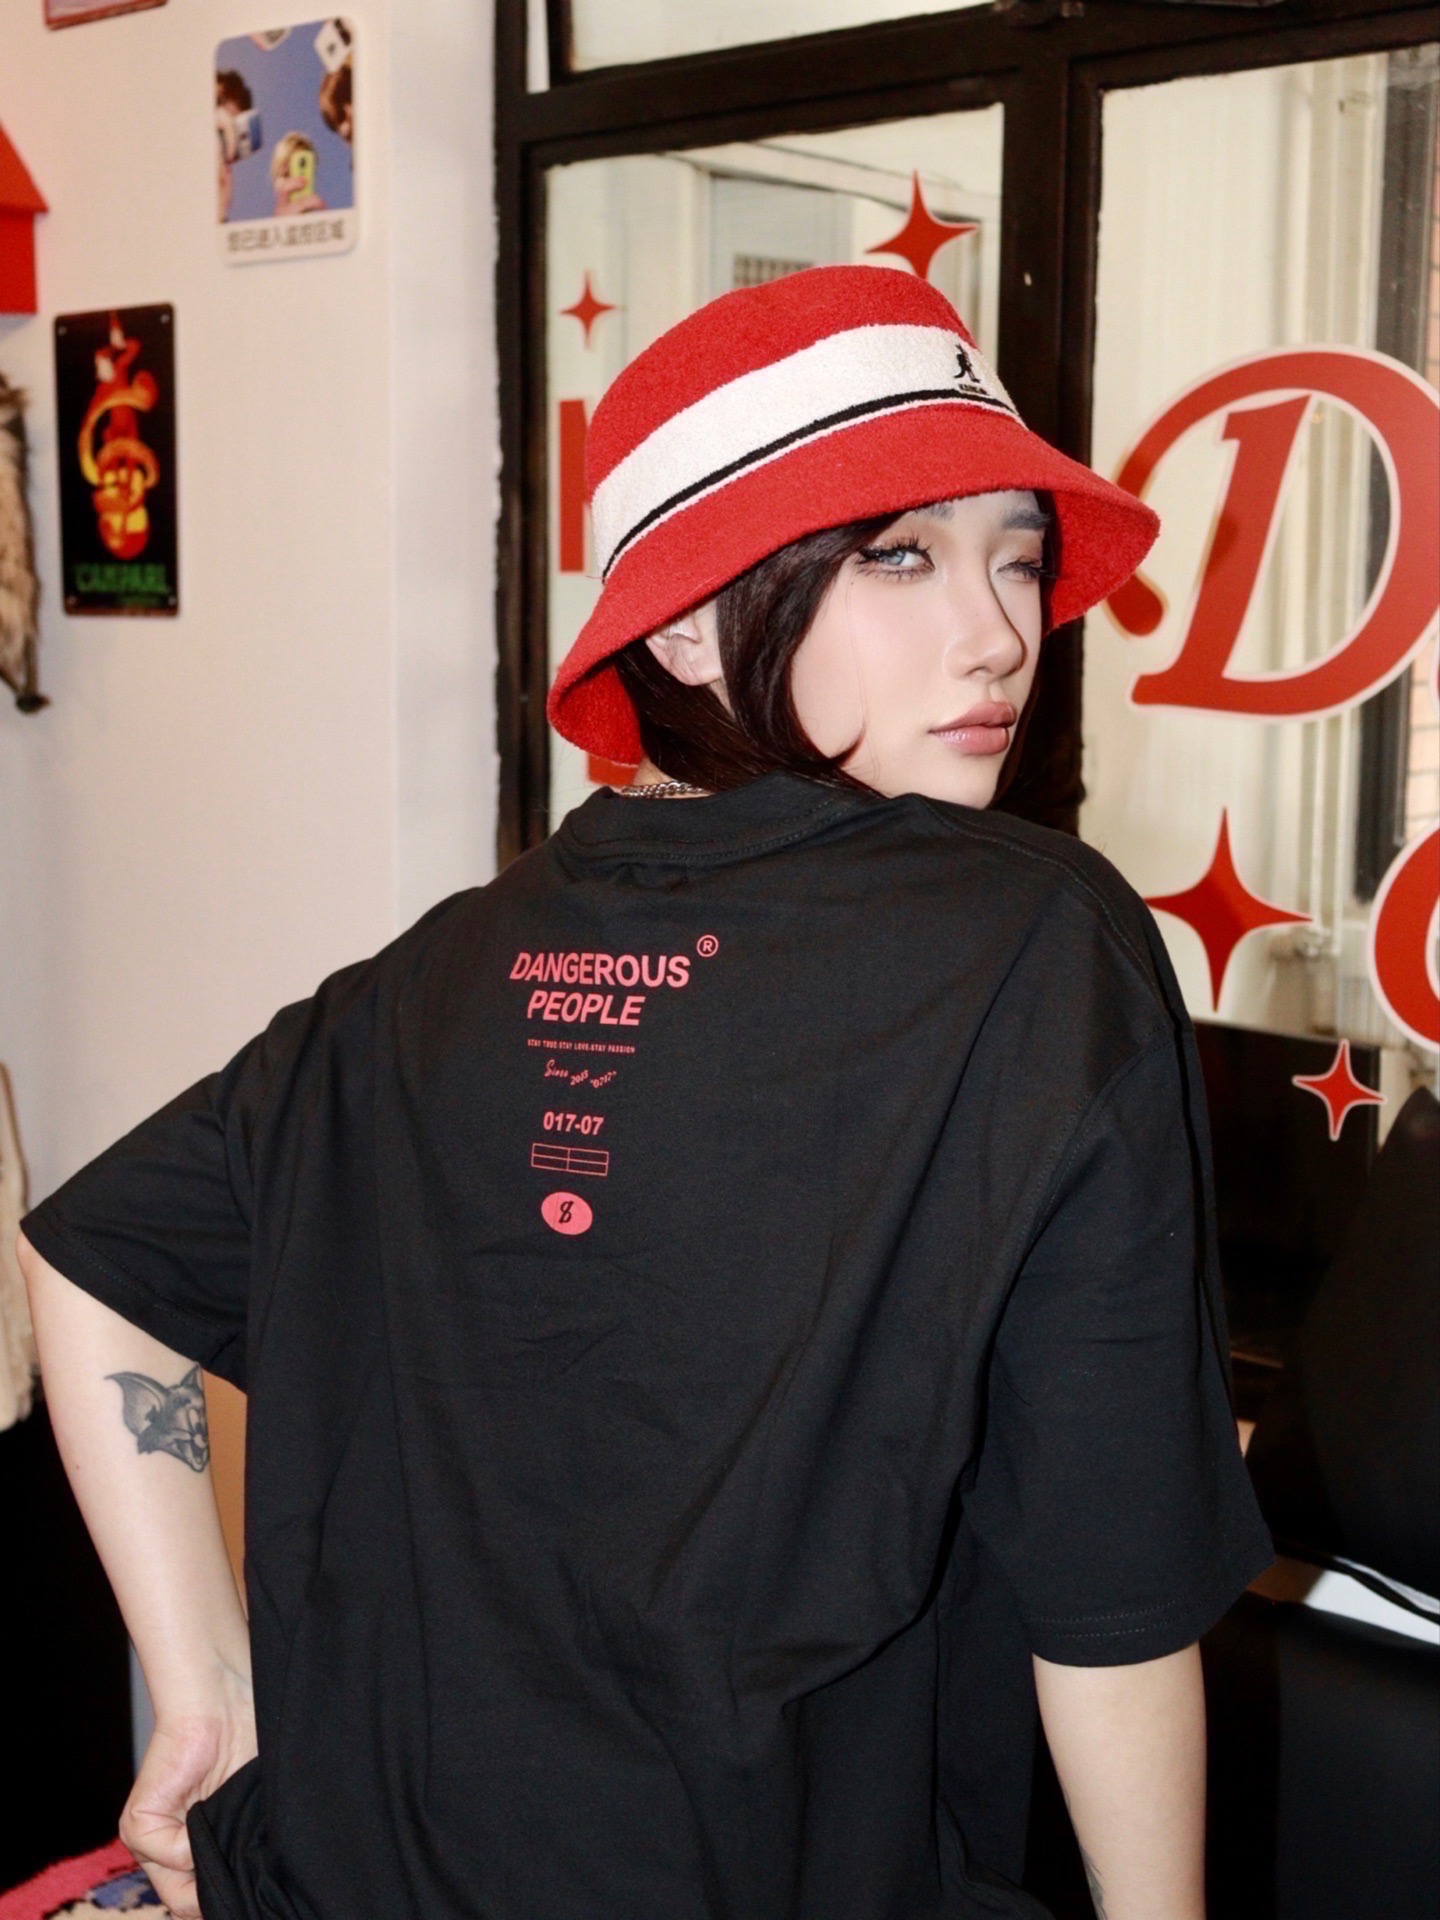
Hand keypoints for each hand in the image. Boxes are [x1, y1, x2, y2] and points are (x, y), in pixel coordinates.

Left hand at [121, 1703, 256, 1917]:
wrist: (224, 1698)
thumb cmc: (248, 1740)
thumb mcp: (255, 1806)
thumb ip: (245, 1848)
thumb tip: (254, 1894)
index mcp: (197, 1846)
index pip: (203, 1901)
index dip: (230, 1900)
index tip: (259, 1893)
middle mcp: (169, 1850)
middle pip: (188, 1903)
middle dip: (221, 1894)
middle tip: (251, 1879)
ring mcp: (150, 1841)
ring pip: (178, 1889)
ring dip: (212, 1869)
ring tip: (237, 1836)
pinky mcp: (139, 1823)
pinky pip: (171, 1854)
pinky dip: (194, 1842)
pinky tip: (213, 1808)